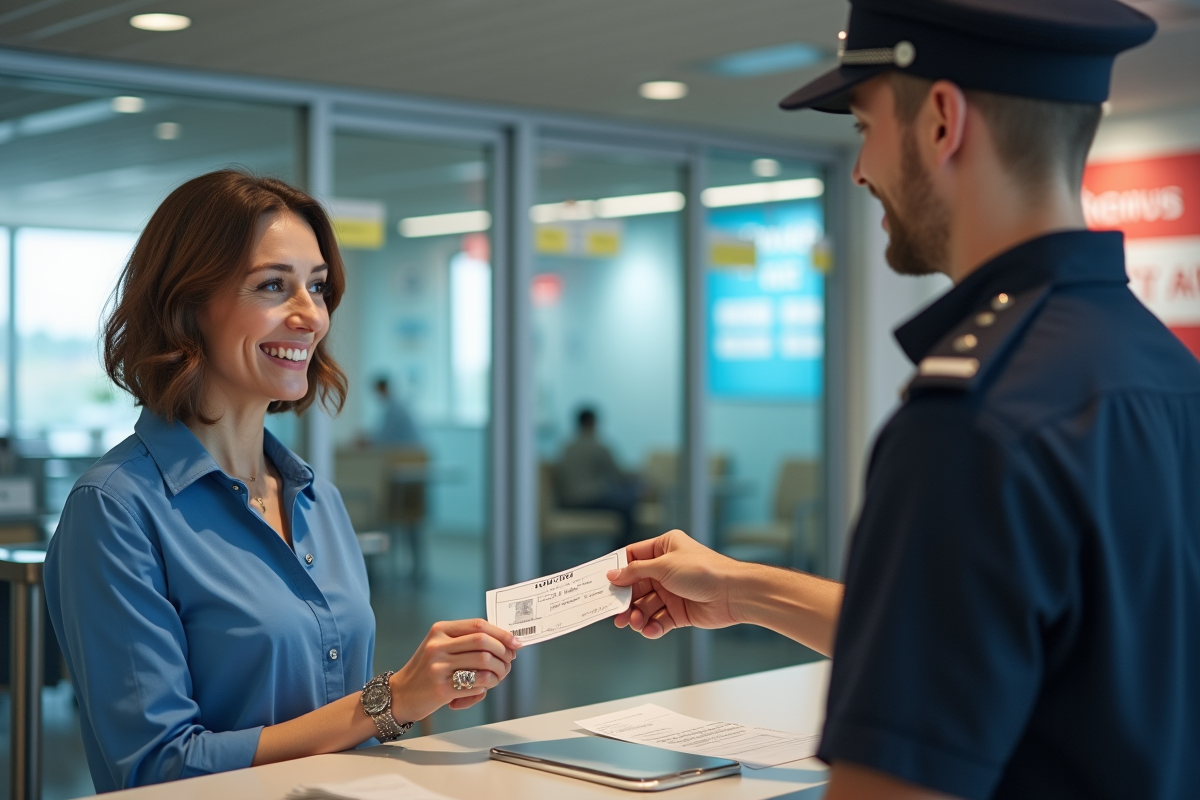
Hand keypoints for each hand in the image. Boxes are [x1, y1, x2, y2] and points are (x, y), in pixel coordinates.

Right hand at [389, 619, 520, 721]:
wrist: (401, 694)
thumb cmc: (428, 670)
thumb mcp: (441, 646)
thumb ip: (466, 641)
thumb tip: (505, 642)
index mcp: (440, 630)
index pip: (479, 625)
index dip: (502, 633)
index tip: (516, 642)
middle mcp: (438, 645)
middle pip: (484, 642)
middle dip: (503, 653)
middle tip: (509, 662)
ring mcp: (439, 667)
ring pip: (484, 663)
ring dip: (499, 672)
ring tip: (497, 678)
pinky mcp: (442, 688)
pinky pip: (477, 684)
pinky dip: (486, 687)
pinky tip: (482, 690)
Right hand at [607, 530, 744, 638]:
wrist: (734, 594)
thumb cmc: (703, 570)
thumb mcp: (664, 566)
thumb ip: (635, 571)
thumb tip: (612, 575)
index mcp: (664, 548)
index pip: (632, 556)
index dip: (617, 569)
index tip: (601, 582)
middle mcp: (667, 569)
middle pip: (637, 585)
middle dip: (626, 599)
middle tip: (615, 612)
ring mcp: (673, 591)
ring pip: (646, 605)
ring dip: (638, 615)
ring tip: (634, 623)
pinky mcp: (680, 611)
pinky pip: (659, 619)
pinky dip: (653, 626)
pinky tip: (650, 630)